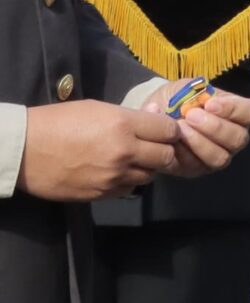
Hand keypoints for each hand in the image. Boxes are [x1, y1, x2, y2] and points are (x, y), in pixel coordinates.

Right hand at [19, 101, 182, 200]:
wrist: (24, 150)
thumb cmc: (58, 122)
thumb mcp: (97, 109)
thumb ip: (130, 116)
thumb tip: (156, 113)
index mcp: (124, 125)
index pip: (169, 130)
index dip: (171, 130)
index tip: (166, 131)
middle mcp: (124, 152)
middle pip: (167, 156)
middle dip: (165, 151)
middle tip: (154, 147)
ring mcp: (114, 176)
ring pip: (150, 176)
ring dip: (147, 168)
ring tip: (132, 159)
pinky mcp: (102, 194)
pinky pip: (129, 189)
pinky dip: (128, 181)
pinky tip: (114, 172)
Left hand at [162, 89, 249, 177]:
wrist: (153, 118)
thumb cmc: (175, 101)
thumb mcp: (186, 88)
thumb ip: (196, 92)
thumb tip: (199, 101)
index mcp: (236, 115)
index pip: (249, 112)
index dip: (233, 109)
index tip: (209, 104)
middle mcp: (232, 138)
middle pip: (238, 138)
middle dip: (215, 127)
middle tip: (191, 115)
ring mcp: (216, 156)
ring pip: (220, 157)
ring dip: (199, 142)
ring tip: (180, 128)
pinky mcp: (196, 169)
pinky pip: (195, 166)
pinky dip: (182, 153)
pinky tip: (170, 141)